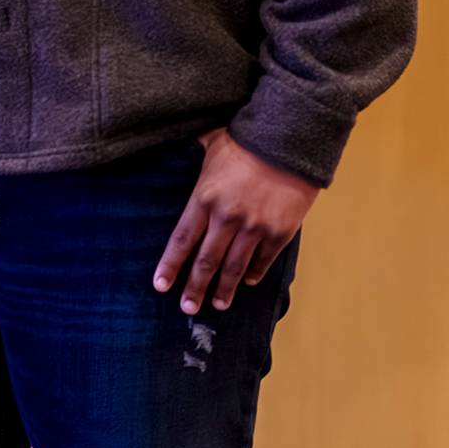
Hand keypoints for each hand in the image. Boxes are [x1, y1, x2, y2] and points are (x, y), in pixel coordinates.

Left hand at [153, 129, 318, 314]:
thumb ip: (191, 158)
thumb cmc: (244, 139)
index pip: (182, 240)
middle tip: (187, 308)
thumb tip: (173, 152)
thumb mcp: (209, 146)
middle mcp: (227, 217)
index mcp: (204, 198)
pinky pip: (263, 260)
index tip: (160, 285)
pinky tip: (247, 282)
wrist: (288, 140)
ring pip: (235, 267)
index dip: (170, 265)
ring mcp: (254, 227)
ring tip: (216, 304)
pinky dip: (253, 273)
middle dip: (194, 287)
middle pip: (206, 261)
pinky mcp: (279, 231)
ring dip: (224, 289)